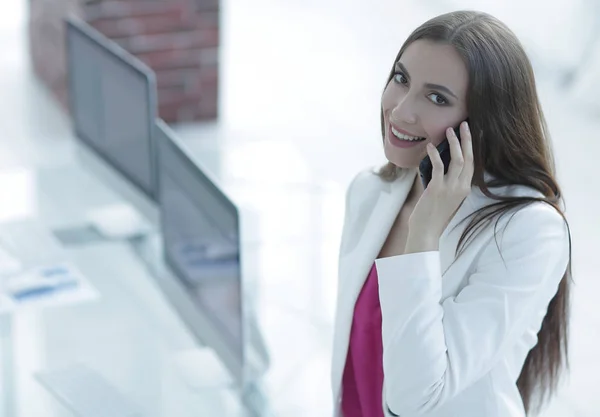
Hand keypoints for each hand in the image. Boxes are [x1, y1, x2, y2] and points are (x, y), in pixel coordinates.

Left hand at [405, 121, 473, 252]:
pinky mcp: (437, 189)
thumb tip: (439, 166)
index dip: (473, 147)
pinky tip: (431, 146)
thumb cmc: (432, 216)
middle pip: (469, 158)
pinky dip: (435, 155)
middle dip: (467, 139)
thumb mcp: (445, 198)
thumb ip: (447, 183)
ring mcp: (450, 188)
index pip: (473, 164)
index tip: (472, 133)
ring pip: (457, 160)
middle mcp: (461, 188)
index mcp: (465, 189)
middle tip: (464, 124)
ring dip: (454, 143)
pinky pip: (439, 167)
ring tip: (449, 130)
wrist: (426, 233)